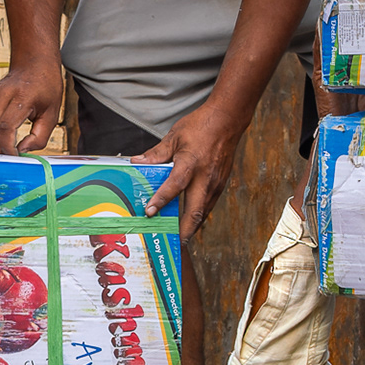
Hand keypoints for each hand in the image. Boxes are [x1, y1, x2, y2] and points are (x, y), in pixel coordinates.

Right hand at [0, 58, 62, 156]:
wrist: (34, 63)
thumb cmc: (46, 89)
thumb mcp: (52, 114)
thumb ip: (40, 136)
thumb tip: (22, 152)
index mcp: (22, 97)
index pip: (6, 126)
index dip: (8, 147)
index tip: (16, 157)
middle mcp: (1, 95)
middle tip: (7, 157)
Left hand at [142, 95, 243, 238]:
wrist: (227, 122)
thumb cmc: (201, 127)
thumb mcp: (174, 136)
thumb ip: (156, 154)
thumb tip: (137, 163)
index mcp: (191, 163)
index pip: (175, 185)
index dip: (161, 200)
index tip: (150, 212)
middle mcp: (205, 177)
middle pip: (195, 210)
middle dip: (185, 230)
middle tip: (174, 243)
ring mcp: (215, 183)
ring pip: (203, 212)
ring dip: (192, 227)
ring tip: (180, 238)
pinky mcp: (220, 185)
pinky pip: (208, 205)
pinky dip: (199, 216)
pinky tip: (190, 221)